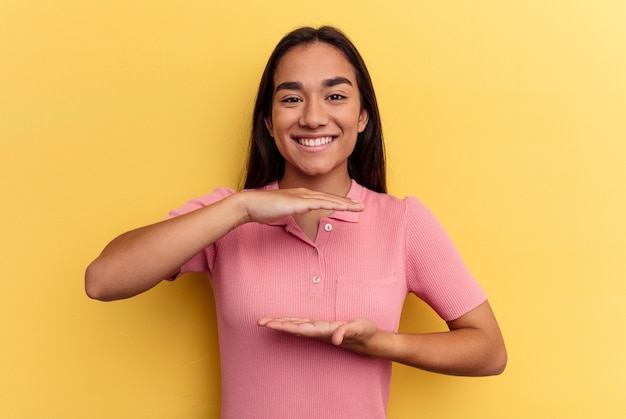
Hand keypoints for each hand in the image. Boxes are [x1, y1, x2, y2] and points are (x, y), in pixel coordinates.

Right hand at [239, 188, 364, 224]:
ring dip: (345, 204)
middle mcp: (303, 193)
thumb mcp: (281, 212)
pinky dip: (332, 204)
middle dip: (347, 202)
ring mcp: (301, 196)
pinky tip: (342, 207)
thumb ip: (291, 213)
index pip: (323, 199)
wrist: (251, 204)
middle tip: (361, 206)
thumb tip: (296, 217)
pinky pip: (319, 203)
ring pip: (328, 199)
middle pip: (330, 198)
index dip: (338, 202)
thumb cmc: (263, 209)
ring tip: (358, 207)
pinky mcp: (298, 202)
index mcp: (300, 195)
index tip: (349, 206)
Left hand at [257, 317, 377, 353]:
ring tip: (266, 322)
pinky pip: (303, 324)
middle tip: (259, 322)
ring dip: (281, 324)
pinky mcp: (323, 328)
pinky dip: (292, 322)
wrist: (370, 341)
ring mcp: (320, 331)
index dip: (284, 325)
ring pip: (296, 326)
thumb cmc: (365, 332)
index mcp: (324, 331)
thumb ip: (347, 331)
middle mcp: (319, 332)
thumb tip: (335, 338)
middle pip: (294, 327)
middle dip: (277, 325)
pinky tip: (285, 321)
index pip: (299, 327)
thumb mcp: (359, 328)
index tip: (269, 324)